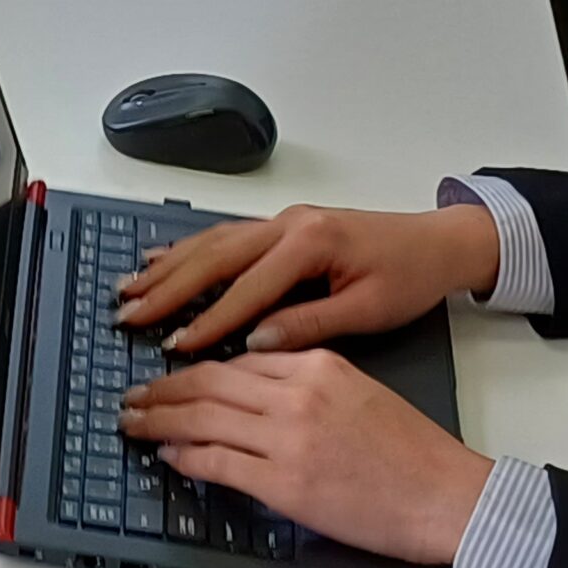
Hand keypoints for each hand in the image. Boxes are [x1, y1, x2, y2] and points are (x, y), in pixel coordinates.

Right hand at [115, 202, 498, 354]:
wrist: (438, 242)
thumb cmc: (409, 277)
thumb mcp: (369, 310)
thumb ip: (310, 324)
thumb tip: (256, 343)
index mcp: (311, 243)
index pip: (248, 288)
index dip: (210, 320)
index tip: (176, 347)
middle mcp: (289, 225)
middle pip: (216, 256)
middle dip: (169, 286)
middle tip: (128, 313)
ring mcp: (283, 221)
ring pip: (214, 241)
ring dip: (169, 265)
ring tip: (130, 286)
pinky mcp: (284, 225)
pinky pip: (226, 236)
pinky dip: (190, 249)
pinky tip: (163, 259)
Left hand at [120, 351, 493, 563]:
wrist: (446, 494)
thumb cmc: (413, 452)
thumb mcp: (358, 392)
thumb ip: (306, 383)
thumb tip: (254, 393)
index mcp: (317, 365)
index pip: (236, 359)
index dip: (192, 367)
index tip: (168, 373)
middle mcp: (297, 394)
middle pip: (208, 382)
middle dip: (161, 389)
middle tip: (131, 396)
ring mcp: (289, 439)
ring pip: (203, 418)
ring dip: (160, 420)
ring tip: (133, 422)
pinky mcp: (286, 484)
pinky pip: (219, 463)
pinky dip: (186, 457)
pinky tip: (168, 456)